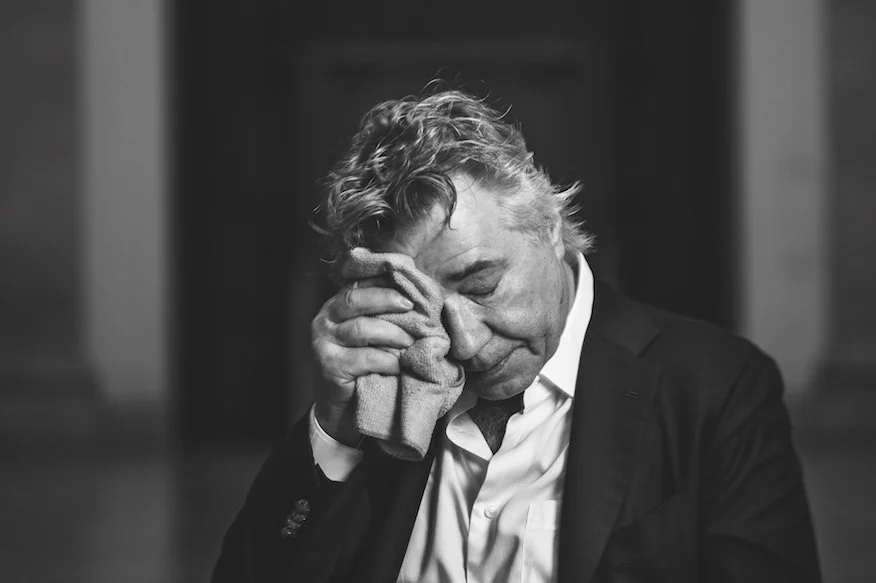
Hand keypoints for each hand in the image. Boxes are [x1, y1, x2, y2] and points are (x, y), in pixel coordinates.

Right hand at [311, 281, 414, 444]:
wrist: (343, 407)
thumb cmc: (363, 366)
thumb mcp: (371, 336)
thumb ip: (381, 314)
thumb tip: (413, 296)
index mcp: (335, 307)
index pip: (357, 286)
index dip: (382, 284)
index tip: (407, 287)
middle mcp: (324, 320)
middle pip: (355, 300)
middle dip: (386, 300)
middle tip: (410, 306)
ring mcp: (323, 343)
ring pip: (362, 328)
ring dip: (392, 334)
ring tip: (410, 342)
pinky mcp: (329, 365)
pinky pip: (365, 358)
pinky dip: (387, 360)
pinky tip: (398, 365)